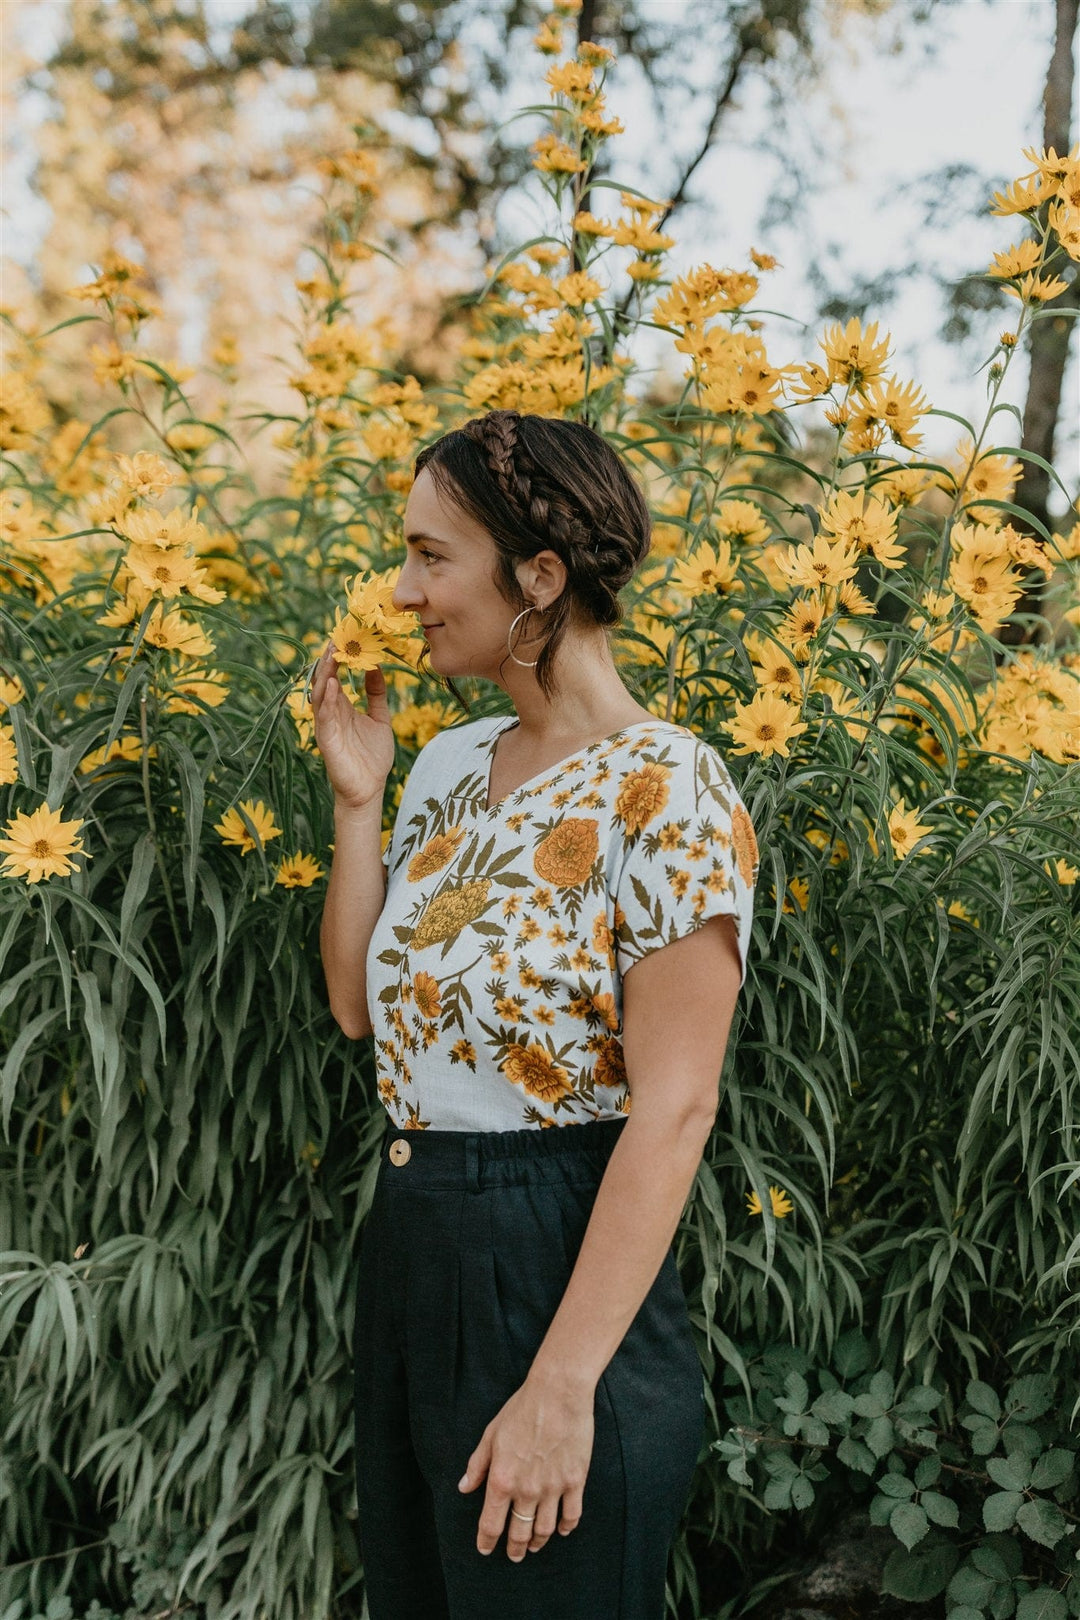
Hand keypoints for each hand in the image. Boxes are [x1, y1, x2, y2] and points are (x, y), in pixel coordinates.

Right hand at [309, 643, 394, 810]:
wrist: (369, 790)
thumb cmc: (372, 757)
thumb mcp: (380, 719)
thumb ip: (376, 695)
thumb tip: (376, 667)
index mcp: (342, 707)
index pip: (336, 676)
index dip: (340, 658)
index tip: (346, 637)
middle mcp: (331, 713)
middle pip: (325, 681)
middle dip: (329, 660)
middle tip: (336, 638)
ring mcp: (327, 726)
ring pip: (321, 695)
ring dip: (324, 675)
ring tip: (330, 654)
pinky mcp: (327, 741)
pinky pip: (324, 717)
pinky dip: (327, 700)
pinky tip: (332, 685)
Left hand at [457, 1375, 594, 1560]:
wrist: (558, 1392)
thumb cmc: (521, 1409)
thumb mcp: (491, 1434)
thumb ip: (477, 1465)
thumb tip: (465, 1488)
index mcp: (502, 1479)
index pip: (491, 1524)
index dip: (487, 1542)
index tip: (486, 1549)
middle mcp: (526, 1490)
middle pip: (519, 1533)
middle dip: (515, 1548)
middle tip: (514, 1555)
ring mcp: (553, 1487)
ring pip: (544, 1529)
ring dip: (538, 1542)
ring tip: (535, 1546)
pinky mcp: (575, 1481)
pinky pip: (572, 1515)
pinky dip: (565, 1527)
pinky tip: (561, 1529)